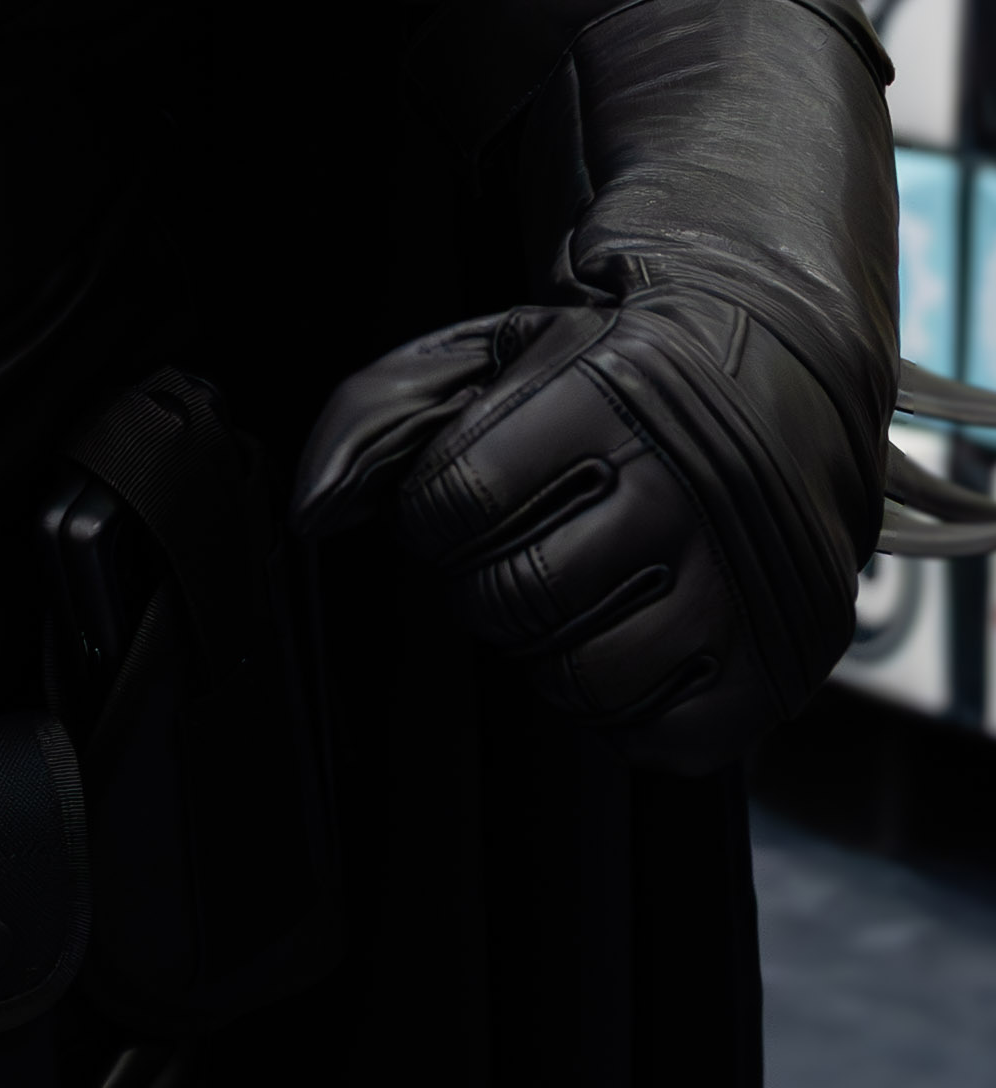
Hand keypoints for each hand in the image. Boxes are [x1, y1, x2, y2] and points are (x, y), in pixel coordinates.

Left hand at [295, 284, 872, 773]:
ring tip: (571, 595)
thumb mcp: (495, 351)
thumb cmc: (606, 373)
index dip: (429, 514)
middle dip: (481, 582)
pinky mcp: (778, 665)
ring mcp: (743, 586)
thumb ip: (381, 414)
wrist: (778, 375)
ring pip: (581, 677)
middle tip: (513, 548)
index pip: (454, 499)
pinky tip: (630, 636)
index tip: (458, 501)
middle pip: (511, 594)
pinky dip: (622, 705)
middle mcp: (687, 492)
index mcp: (610, 397)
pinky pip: (658, 736)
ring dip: (546, 650)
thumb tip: (309, 514)